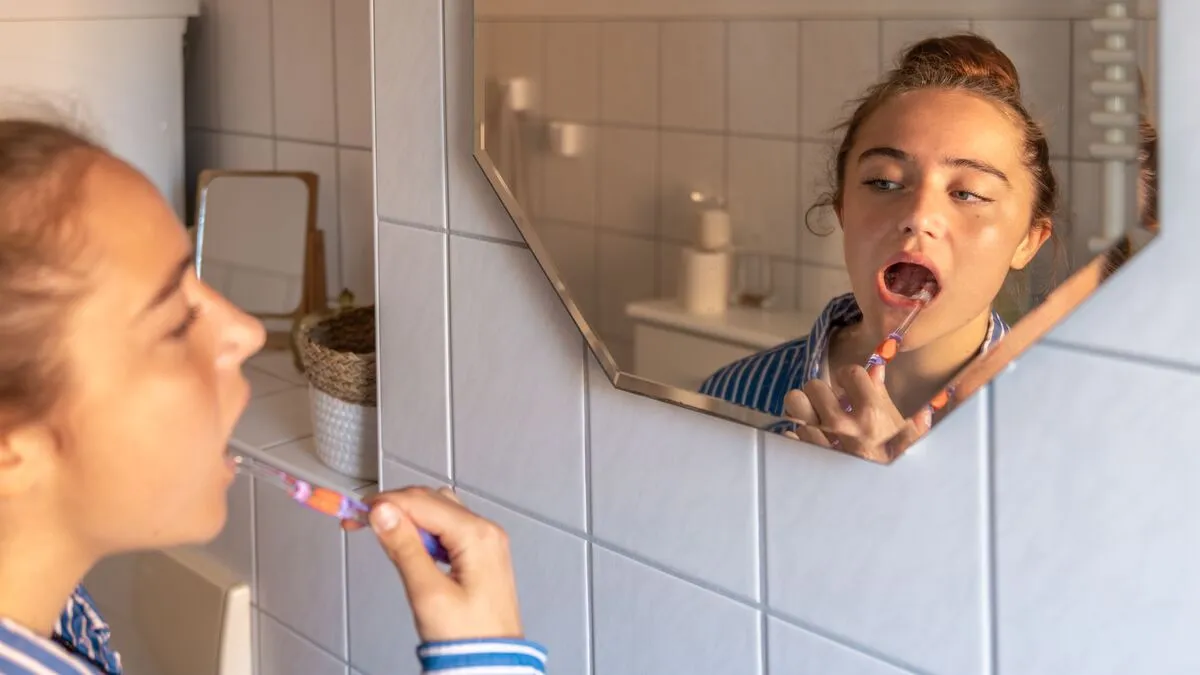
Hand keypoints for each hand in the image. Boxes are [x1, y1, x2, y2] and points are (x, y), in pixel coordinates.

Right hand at [347, 486, 523, 642]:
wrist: (491, 662)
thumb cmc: (466, 636)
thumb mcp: (428, 593)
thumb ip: (404, 548)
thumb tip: (382, 512)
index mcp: (477, 535)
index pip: (422, 502)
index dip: (385, 503)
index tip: (355, 513)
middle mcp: (485, 531)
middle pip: (432, 500)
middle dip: (394, 506)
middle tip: (360, 522)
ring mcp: (485, 541)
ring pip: (440, 511)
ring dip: (409, 516)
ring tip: (382, 535)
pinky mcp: (480, 554)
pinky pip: (448, 529)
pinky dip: (424, 531)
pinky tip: (409, 546)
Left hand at [782, 364, 932, 462]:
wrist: (882, 499)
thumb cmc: (891, 462)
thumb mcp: (897, 430)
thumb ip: (884, 397)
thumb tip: (876, 368)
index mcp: (870, 415)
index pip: (852, 374)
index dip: (849, 376)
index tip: (849, 385)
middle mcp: (842, 425)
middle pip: (815, 386)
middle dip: (822, 391)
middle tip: (829, 401)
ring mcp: (820, 440)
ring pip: (795, 403)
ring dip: (803, 407)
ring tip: (813, 415)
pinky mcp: (805, 456)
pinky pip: (789, 433)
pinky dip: (795, 433)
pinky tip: (808, 438)